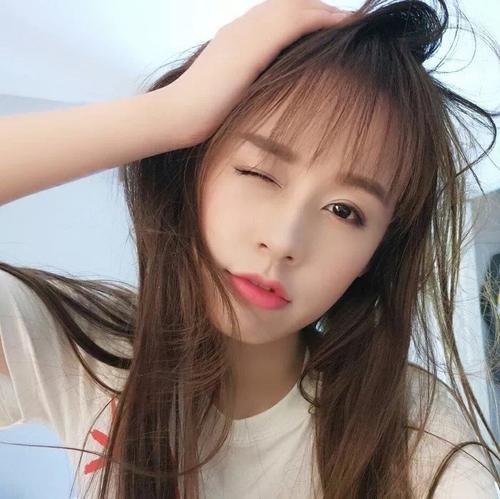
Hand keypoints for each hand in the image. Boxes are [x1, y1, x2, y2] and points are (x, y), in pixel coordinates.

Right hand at [166, 0, 351, 147]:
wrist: (179, 113)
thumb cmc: (196, 114)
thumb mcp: (224, 94)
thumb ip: (241, 86)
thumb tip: (256, 98)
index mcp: (234, 38)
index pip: (272, 17)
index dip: (299, 17)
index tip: (318, 28)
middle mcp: (241, 27)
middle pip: (287, 5)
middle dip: (315, 9)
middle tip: (341, 20)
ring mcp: (247, 31)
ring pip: (295, 6)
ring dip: (324, 10)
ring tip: (347, 20)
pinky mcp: (256, 42)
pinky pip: (297, 19)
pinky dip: (323, 17)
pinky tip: (343, 24)